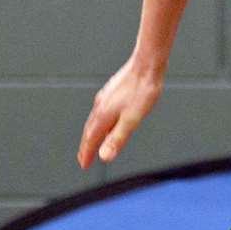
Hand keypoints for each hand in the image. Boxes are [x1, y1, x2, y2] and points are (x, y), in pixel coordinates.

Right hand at [76, 52, 163, 168]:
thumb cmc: (143, 91)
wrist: (147, 64)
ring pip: (94, 120)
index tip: (84, 165)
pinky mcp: (112, 91)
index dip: (87, 153)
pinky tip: (106, 120)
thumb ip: (117, 139)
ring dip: (91, 133)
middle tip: (83, 158)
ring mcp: (105, 97)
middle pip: (89, 130)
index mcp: (103, 115)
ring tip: (92, 142)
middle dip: (86, 145)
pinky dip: (99, 122)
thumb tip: (104, 157)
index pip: (91, 139)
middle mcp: (100, 105)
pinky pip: (101, 111)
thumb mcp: (132, 120)